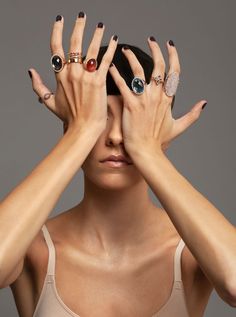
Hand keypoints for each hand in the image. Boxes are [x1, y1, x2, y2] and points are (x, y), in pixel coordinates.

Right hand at [28, 14, 117, 134]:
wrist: (83, 128)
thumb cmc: (69, 117)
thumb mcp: (49, 102)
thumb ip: (38, 86)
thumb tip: (30, 72)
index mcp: (60, 76)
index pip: (56, 47)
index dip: (57, 31)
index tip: (60, 20)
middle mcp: (72, 73)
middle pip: (74, 43)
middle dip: (78, 26)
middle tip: (82, 16)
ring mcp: (86, 76)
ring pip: (91, 48)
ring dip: (96, 34)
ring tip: (100, 25)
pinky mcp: (99, 81)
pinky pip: (105, 60)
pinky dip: (111, 48)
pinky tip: (115, 40)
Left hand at [108, 39, 206, 156]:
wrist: (145, 150)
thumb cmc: (159, 140)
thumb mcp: (179, 126)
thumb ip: (192, 114)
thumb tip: (204, 103)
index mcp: (168, 98)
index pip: (174, 71)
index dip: (173, 55)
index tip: (170, 45)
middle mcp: (157, 95)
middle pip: (159, 66)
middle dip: (156, 49)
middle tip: (150, 40)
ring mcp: (144, 99)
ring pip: (138, 71)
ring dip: (132, 58)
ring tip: (125, 49)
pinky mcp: (130, 104)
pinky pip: (122, 85)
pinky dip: (116, 74)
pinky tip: (110, 67)